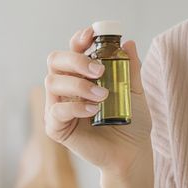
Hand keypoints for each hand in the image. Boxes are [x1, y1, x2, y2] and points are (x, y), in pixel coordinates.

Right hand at [44, 25, 152, 180]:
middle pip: (55, 60)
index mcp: (82, 75)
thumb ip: (131, 68)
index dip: (78, 39)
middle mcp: (67, 87)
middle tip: (99, 71)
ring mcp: (59, 106)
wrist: (132, 153)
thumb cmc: (132, 122)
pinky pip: (56, 111)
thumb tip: (129, 43)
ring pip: (52, 82)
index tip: (92, 35)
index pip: (72, 50)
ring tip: (103, 96)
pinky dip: (75, 107)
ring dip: (79, 85)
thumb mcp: (134, 91)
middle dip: (75, 59)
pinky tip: (93, 111)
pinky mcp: (56, 127)